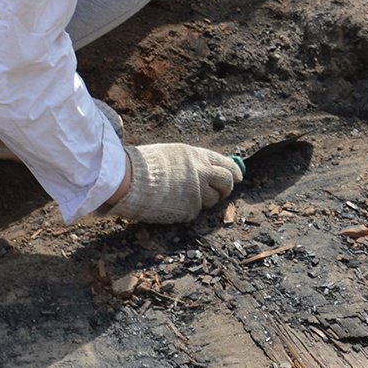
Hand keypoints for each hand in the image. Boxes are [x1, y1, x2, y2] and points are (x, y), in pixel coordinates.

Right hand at [108, 144, 242, 222]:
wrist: (129, 180)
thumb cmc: (144, 165)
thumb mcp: (172, 154)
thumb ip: (192, 162)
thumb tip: (208, 169)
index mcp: (198, 156)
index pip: (227, 165)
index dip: (234, 172)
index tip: (238, 176)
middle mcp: (202, 173)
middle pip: (227, 183)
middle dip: (225, 189)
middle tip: (219, 192)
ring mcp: (197, 193)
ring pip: (212, 200)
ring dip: (204, 200)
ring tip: (183, 196)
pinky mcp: (189, 210)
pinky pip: (194, 212)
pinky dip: (187, 210)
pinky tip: (172, 204)